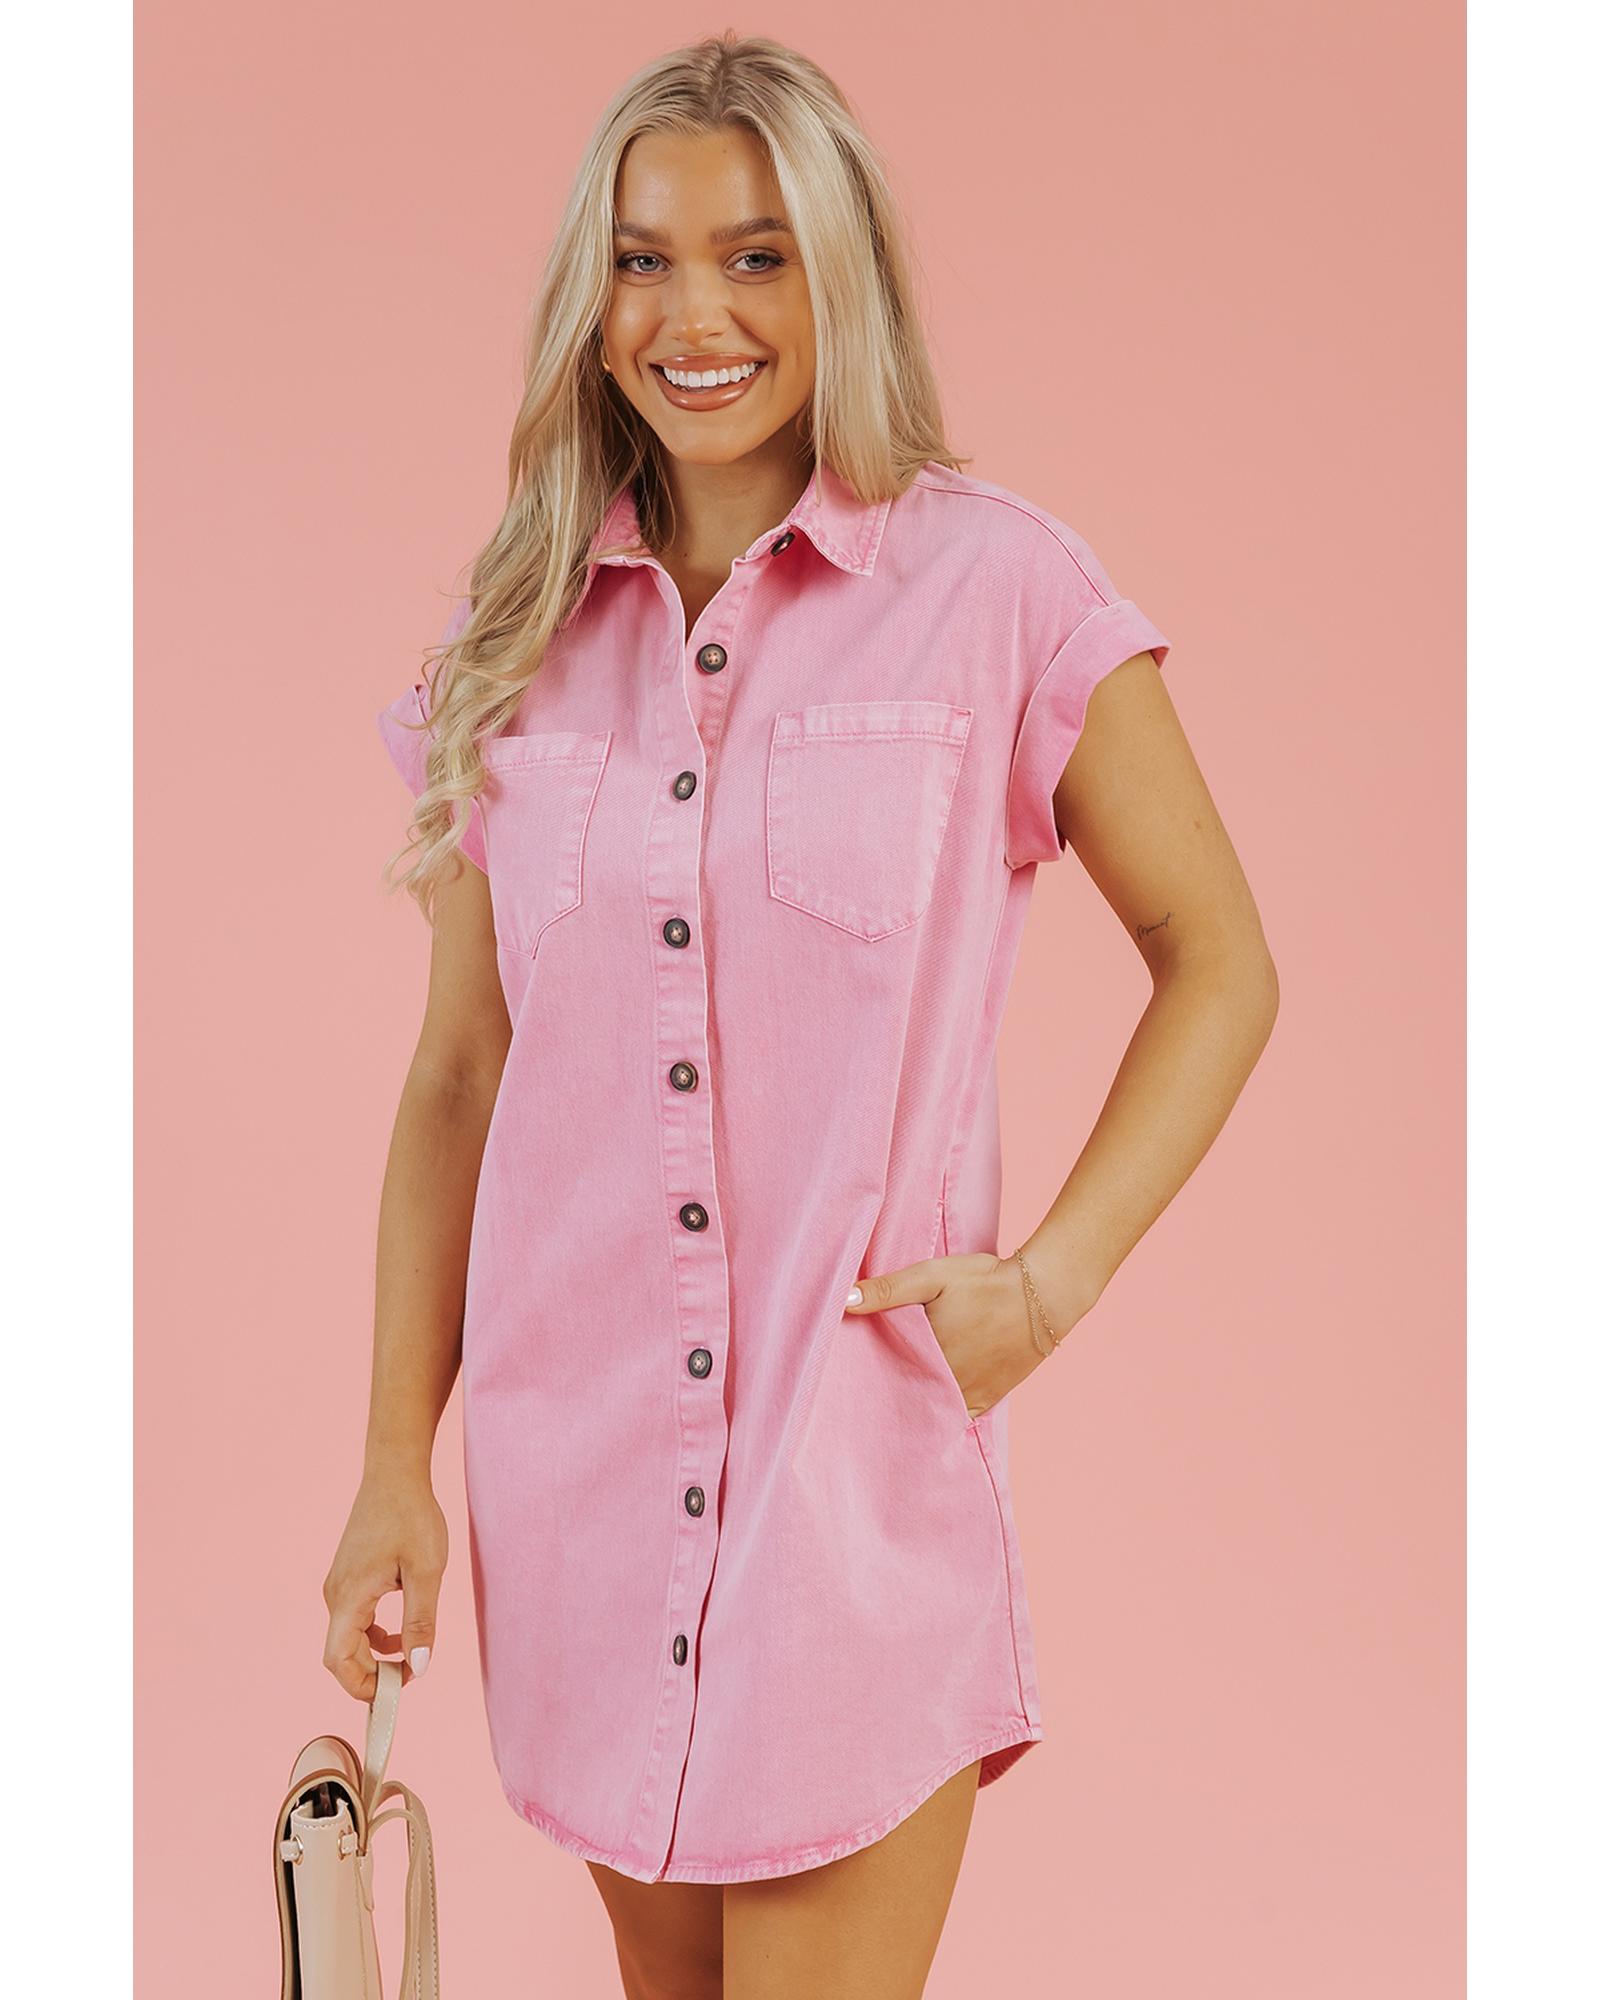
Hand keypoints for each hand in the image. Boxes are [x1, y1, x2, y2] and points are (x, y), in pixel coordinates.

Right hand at [321, 1466, 446, 1700]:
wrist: (395, 1473)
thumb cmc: (411, 1515)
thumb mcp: (427, 1571)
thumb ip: (421, 1621)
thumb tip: (419, 1667)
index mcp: (349, 1597)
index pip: (338, 1662)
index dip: (362, 1686)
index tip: (396, 1691)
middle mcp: (336, 1594)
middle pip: (341, 1655)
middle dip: (372, 1674)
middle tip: (410, 1675)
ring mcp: (339, 1585)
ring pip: (348, 1638)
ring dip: (375, 1654)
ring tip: (412, 1651)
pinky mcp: (348, 1577)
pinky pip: (355, 1620)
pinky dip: (375, 1634)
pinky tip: (403, 1627)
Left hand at [845, 1250, 1070, 1420]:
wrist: (1042, 1295)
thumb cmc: (985, 1281)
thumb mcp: (932, 1276)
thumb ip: (888, 1290)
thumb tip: (843, 1301)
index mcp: (925, 1354)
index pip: (881, 1374)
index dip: (862, 1376)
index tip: (843, 1380)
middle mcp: (944, 1382)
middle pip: (903, 1395)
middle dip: (883, 1394)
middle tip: (858, 1398)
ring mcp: (968, 1394)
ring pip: (928, 1410)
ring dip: (910, 1408)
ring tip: (885, 1410)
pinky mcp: (988, 1399)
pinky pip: (957, 1419)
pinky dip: (940, 1418)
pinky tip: (924, 1420)